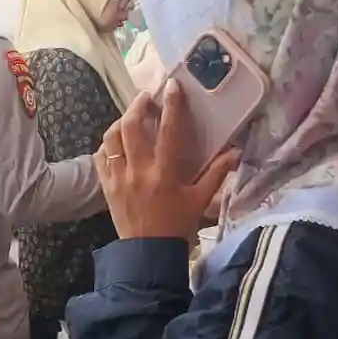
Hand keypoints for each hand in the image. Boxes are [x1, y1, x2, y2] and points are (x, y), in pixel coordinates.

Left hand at [97, 82, 239, 241]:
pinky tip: (117, 143)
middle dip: (138, 106)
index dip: (172, 105)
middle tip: (147, 97)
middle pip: (130, 127)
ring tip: (131, 116)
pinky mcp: (106, 186)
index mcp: (165, 173)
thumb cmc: (177, 225)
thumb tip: (236, 151)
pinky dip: (107, 145)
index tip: (172, 85)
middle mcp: (139, 171)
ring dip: (120, 122)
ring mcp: (118, 178)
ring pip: (111, 139)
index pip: (169, 132)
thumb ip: (217, 173)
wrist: (147, 253)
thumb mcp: (200, 200)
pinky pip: (100, 157)